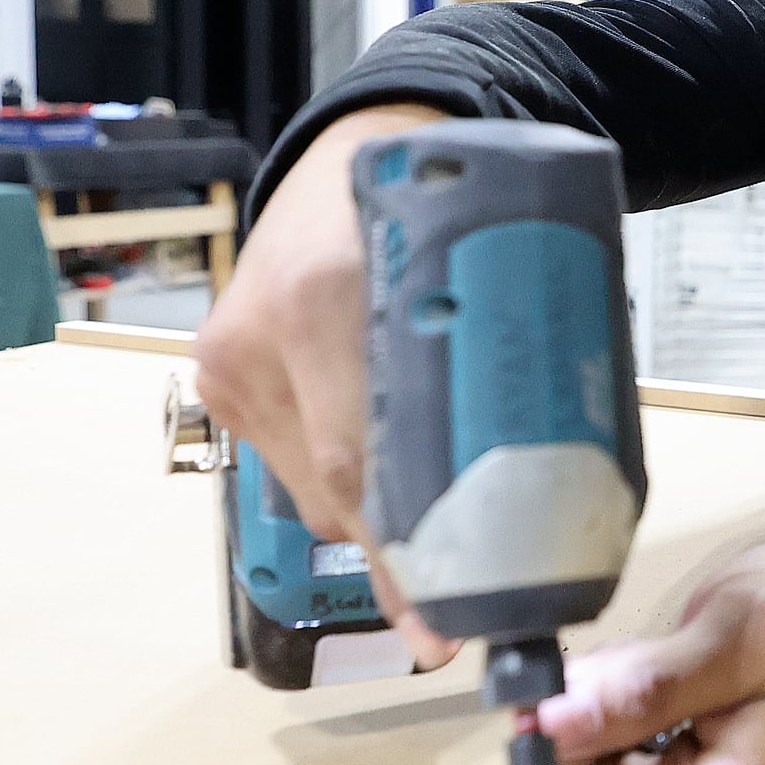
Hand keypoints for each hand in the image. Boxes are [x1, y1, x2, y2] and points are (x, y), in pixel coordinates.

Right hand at [193, 103, 454, 666]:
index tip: (445, 621)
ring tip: (431, 523)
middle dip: (401, 557)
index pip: (360, 461)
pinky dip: (338, 479)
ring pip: (307, 488)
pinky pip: (284, 459)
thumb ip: (495, 373)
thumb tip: (547, 502)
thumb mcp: (481, 276)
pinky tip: (382, 475)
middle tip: (452, 611)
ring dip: (372, 515)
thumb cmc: (439, 210)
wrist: (357, 143)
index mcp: (331, 294)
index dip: (408, 555)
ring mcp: (230, 351)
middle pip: (333, 491)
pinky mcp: (217, 368)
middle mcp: (264, 327)